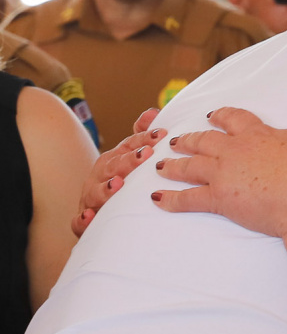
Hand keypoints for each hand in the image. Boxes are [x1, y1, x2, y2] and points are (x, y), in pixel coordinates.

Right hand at [70, 109, 162, 236]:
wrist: (96, 210)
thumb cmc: (120, 179)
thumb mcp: (130, 157)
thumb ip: (141, 136)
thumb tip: (152, 112)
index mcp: (114, 158)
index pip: (129, 145)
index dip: (144, 139)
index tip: (162, 134)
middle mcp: (100, 175)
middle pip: (113, 166)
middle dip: (129, 160)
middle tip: (145, 154)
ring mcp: (90, 197)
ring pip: (95, 192)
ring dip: (105, 188)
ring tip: (117, 184)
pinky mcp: (83, 220)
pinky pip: (78, 221)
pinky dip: (82, 220)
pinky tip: (89, 216)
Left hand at [153, 82, 286, 239]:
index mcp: (258, 134)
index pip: (233, 118)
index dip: (220, 116)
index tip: (211, 117)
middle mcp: (235, 151)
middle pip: (204, 141)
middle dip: (188, 140)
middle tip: (175, 141)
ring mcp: (224, 175)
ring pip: (190, 166)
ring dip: (173, 165)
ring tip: (161, 165)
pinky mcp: (220, 200)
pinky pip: (188, 199)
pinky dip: (170, 200)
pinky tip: (157, 199)